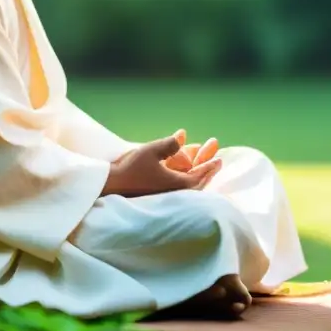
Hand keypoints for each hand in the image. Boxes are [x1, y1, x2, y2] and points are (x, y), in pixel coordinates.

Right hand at [102, 135, 221, 197]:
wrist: (110, 185)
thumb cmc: (131, 169)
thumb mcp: (151, 151)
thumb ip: (169, 144)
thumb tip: (181, 138)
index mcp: (176, 185)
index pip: (200, 177)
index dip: (210, 167)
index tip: (219, 160)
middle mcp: (173, 191)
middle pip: (195, 177)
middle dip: (204, 163)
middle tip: (214, 151)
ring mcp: (165, 191)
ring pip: (185, 178)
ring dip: (193, 164)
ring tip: (196, 149)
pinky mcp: (156, 190)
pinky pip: (175, 179)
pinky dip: (180, 168)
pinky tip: (178, 154)